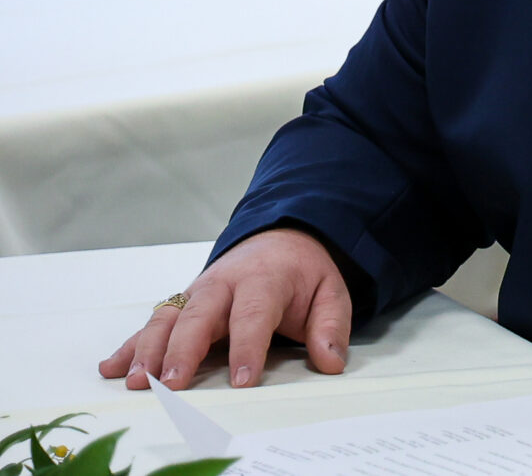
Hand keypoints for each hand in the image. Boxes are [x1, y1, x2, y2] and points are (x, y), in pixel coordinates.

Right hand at [98, 227, 353, 390]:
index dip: (247, 347)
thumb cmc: (303, 272)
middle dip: (184, 350)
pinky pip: (152, 323)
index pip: (253, 314)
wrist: (281, 237)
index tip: (242, 380)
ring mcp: (196, 293)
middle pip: (199, 316)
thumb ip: (331, 326)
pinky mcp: (180, 303)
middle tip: (173, 383)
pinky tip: (111, 367)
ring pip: (167, 318)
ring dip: (148, 350)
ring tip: (137, 381)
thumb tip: (331, 362)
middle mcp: (223, 284)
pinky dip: (130, 345)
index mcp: (263, 279)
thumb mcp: (331, 291)